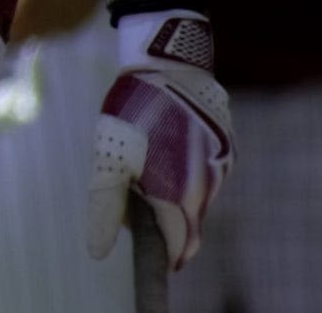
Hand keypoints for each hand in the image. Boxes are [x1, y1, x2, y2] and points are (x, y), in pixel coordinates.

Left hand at [86, 10, 232, 270]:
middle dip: (167, 221)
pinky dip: (185, 170)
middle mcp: (210, 182)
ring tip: (148, 167)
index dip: (168, 255)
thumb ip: (106, 206)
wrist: (168, 58)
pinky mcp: (224, 141)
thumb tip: (97, 252)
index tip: (160, 263)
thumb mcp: (108, 158)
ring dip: (176, 193)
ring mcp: (221, 160)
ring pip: (199, 193)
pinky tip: (165, 148)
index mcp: (184, 192)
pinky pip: (205, 169)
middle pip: (190, 219)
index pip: (180, 242)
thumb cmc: (133, 110)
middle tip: (139, 204)